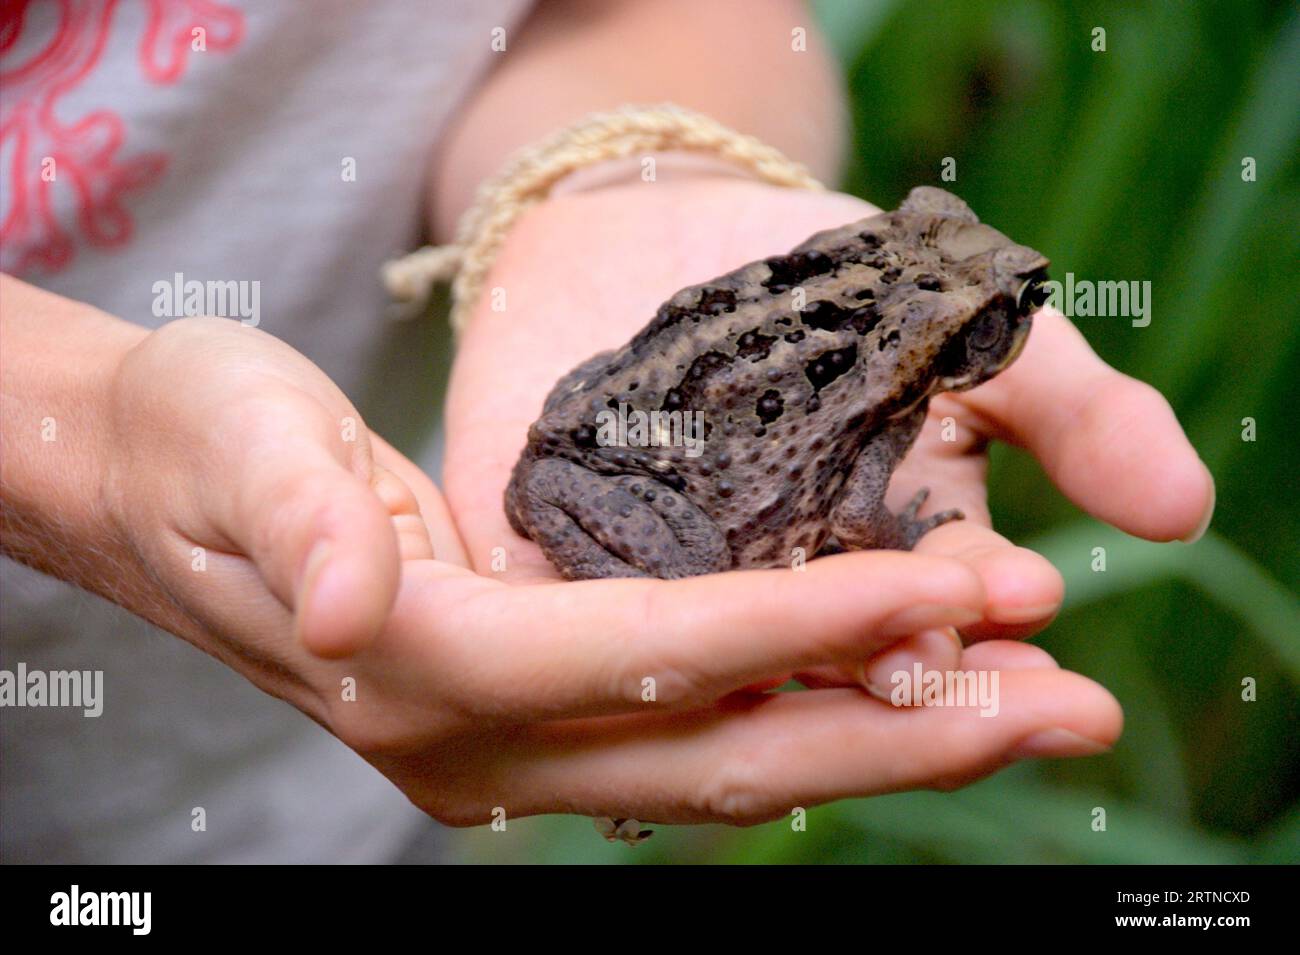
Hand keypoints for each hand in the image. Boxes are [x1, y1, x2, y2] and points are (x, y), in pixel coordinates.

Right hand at [96, 317, 1123, 824]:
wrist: (156, 485)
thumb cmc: (200, 442)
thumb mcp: (234, 442)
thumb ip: (297, 522)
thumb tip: (353, 604)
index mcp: (421, 662)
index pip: (645, 658)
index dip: (796, 629)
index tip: (946, 591)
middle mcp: (476, 738)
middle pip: (720, 757)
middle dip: (900, 729)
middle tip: (1062, 703)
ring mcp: (507, 746)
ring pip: (726, 769)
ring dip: (883, 734)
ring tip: (1025, 701)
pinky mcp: (532, 719)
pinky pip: (692, 746)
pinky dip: (806, 719)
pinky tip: (900, 691)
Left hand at [428, 170, 1208, 819]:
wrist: (657, 221)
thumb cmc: (828, 287)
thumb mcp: (965, 332)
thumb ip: (1068, 413)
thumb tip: (1182, 506)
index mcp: (874, 572)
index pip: (934, 622)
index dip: (980, 614)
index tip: (1026, 595)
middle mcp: (766, 602)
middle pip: (833, 669)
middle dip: (910, 681)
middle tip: (954, 675)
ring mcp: (653, 585)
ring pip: (714, 658)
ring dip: (778, 665)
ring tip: (824, 655)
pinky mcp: (546, 547)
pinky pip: (575, 600)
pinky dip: (614, 616)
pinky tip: (645, 627)